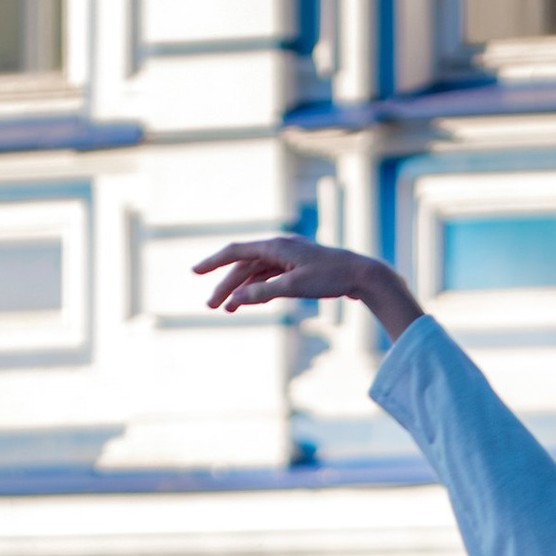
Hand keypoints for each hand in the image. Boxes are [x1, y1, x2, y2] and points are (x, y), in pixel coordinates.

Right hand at [193, 236, 422, 335]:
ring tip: (226, 309)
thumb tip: (236, 299)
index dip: (213, 262)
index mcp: (275, 246)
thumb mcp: (294, 287)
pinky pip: (268, 277)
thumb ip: (263, 293)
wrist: (362, 276)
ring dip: (240, 290)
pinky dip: (256, 289)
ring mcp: (287, 258)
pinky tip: (247, 301)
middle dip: (225, 285)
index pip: (236, 252)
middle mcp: (279, 248)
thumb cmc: (331, 278)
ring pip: (255, 273)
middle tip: (211, 306)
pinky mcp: (296, 268)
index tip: (194, 272)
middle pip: (243, 266)